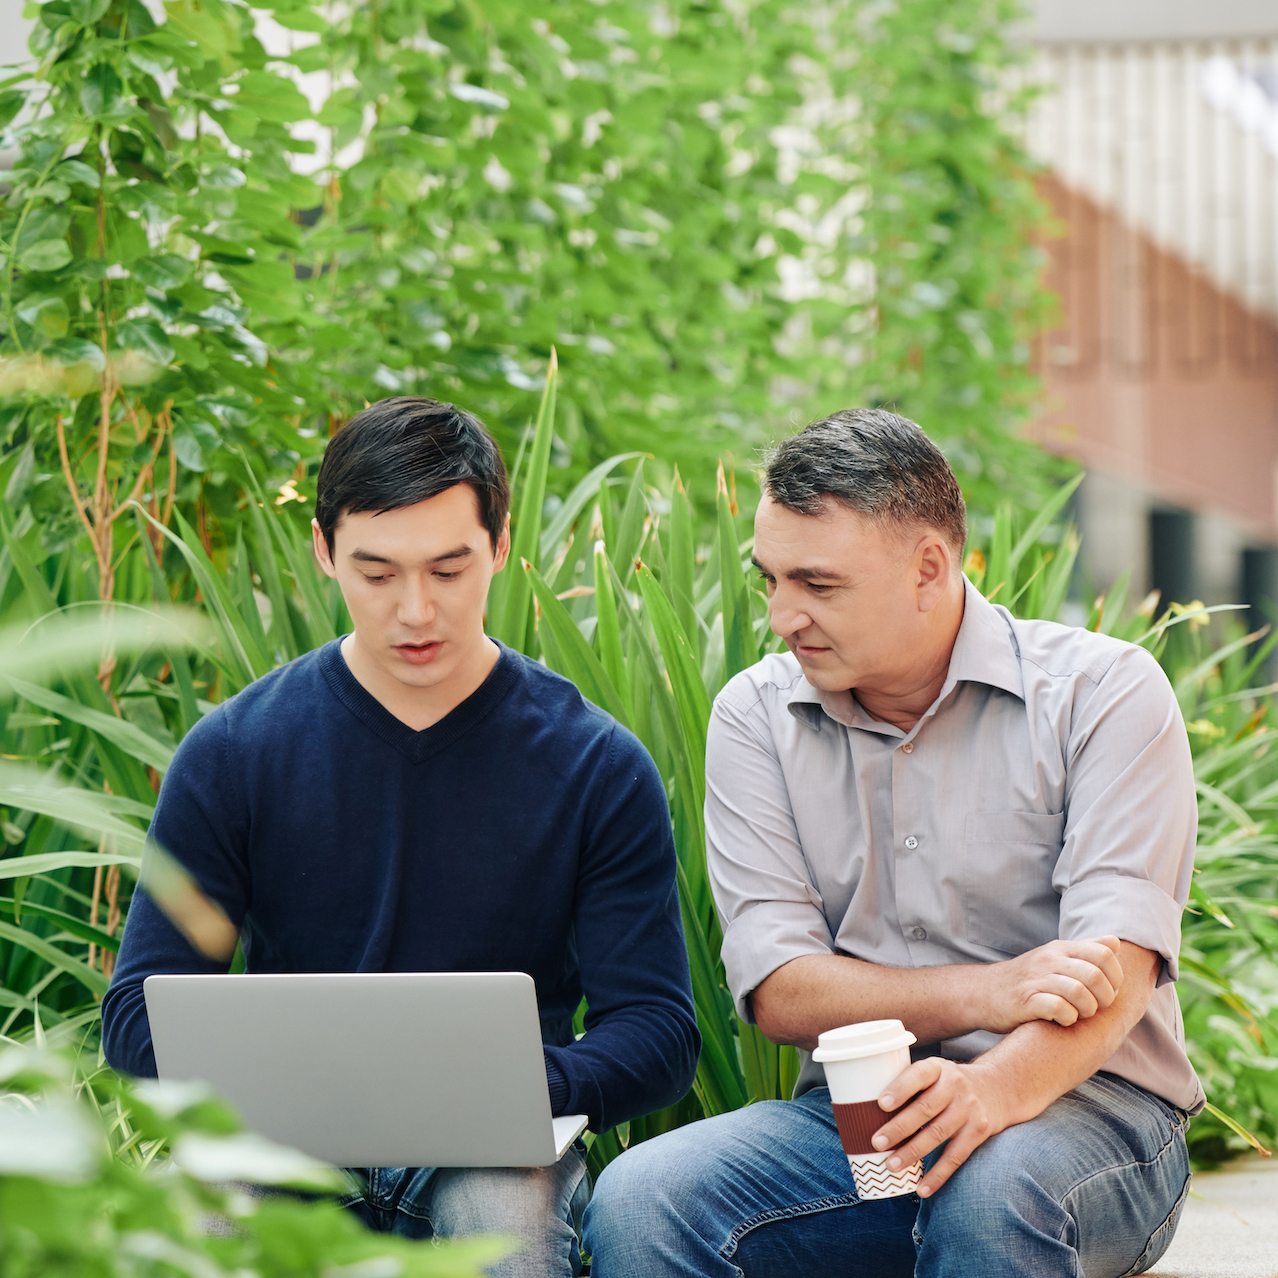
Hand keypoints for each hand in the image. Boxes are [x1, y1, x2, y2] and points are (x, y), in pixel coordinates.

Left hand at [870, 1057, 1009, 1197]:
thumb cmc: (948, 1082)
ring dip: (913, 1152)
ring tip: (891, 1165)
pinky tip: (921, 1188)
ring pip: (938, 1134)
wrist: (997, 1088)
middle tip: (876, 1143)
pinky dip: (938, 1174)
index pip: (918, 1074)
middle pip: (925, 1109)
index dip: (900, 1088)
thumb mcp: (933, 1071)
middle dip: (899, 1128)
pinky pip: (956, 1156)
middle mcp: (955, 1086)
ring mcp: (968, 1110)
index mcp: (937, 1068)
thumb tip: (863, 1107)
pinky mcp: (978, 1132)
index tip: (880, 1103)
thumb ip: (909, 1084)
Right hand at [975, 935, 1122, 1032]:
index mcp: (1059, 949)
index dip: (1115, 976)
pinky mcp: (1025, 1002)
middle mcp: (1048, 960)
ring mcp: (1035, 980)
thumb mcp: (1054, 957)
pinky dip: (1068, 1018)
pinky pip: (1059, 1008)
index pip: (1103, 954)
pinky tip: (1063, 1020)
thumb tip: (1114, 942)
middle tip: (1096, 1008)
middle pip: (1094, 975)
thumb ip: (1085, 949)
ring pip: (1079, 992)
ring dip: (1087, 1010)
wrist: (983, 992)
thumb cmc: (1027, 979)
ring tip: (1080, 1014)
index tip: (1109, 991)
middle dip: (1104, 998)